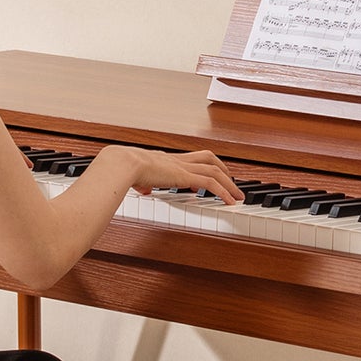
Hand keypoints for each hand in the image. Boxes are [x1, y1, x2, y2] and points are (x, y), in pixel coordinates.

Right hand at [111, 146, 243, 202]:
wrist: (122, 163)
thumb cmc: (123, 169)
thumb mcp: (136, 177)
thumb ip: (142, 182)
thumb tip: (142, 188)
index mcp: (167, 159)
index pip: (191, 158)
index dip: (203, 166)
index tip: (210, 176)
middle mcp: (177, 160)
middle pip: (208, 158)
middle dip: (222, 169)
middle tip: (232, 182)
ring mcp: (182, 167)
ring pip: (215, 171)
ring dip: (229, 184)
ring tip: (237, 196)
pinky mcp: (184, 176)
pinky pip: (211, 184)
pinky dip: (224, 192)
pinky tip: (230, 202)